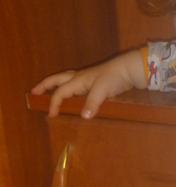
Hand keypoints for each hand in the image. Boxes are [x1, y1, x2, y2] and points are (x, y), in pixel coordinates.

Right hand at [31, 50, 146, 118]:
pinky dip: (68, 87)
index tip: (51, 116)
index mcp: (78, 80)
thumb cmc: (115, 77)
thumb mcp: (103, 90)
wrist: (129, 69)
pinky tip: (71, 93)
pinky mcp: (95, 81)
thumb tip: (84, 116)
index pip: (60, 93)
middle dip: (45, 86)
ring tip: (47, 90)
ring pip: (65, 79)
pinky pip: (76, 84)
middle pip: (57, 80)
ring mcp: (87, 78)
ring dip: (55, 84)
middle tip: (34, 92)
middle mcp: (79, 78)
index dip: (54, 104)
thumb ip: (93, 103)